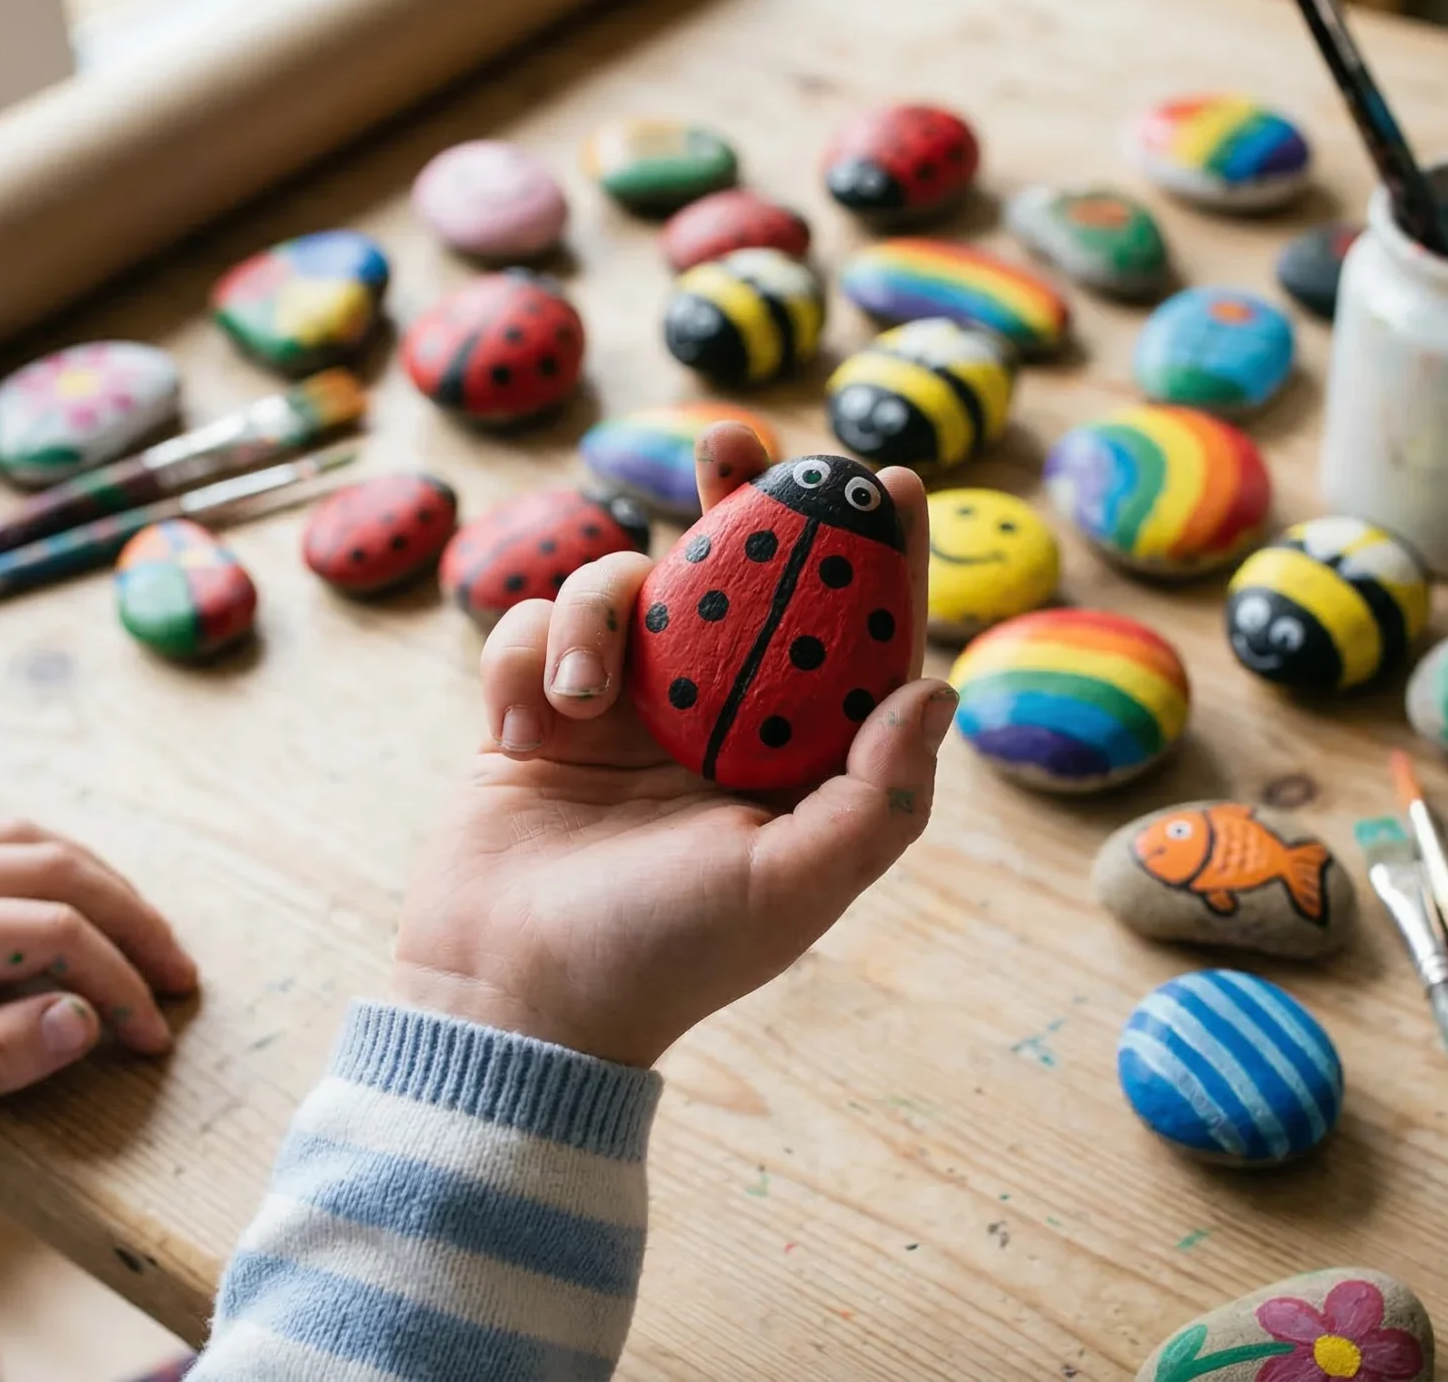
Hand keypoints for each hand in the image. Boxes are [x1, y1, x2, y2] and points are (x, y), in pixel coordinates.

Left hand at [0, 820, 196, 1200]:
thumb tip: (87, 1020)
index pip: (49, 928)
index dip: (116, 979)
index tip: (149, 1039)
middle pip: (50, 864)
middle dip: (131, 920)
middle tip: (180, 977)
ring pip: (22, 837)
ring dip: (98, 879)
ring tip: (144, 936)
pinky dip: (45, 858)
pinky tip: (74, 897)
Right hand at [392, 424, 955, 1066]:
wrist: (510, 1004)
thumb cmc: (663, 957)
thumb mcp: (794, 886)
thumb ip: (879, 798)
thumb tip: (936, 688)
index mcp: (785, 759)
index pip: (846, 637)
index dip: (874, 556)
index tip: (895, 481)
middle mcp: (708, 722)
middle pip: (735, 577)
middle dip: (739, 499)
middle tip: (736, 442)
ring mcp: (617, 713)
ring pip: (623, 588)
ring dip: (597, 607)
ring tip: (581, 694)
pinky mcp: (530, 712)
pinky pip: (530, 627)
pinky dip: (529, 652)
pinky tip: (531, 725)